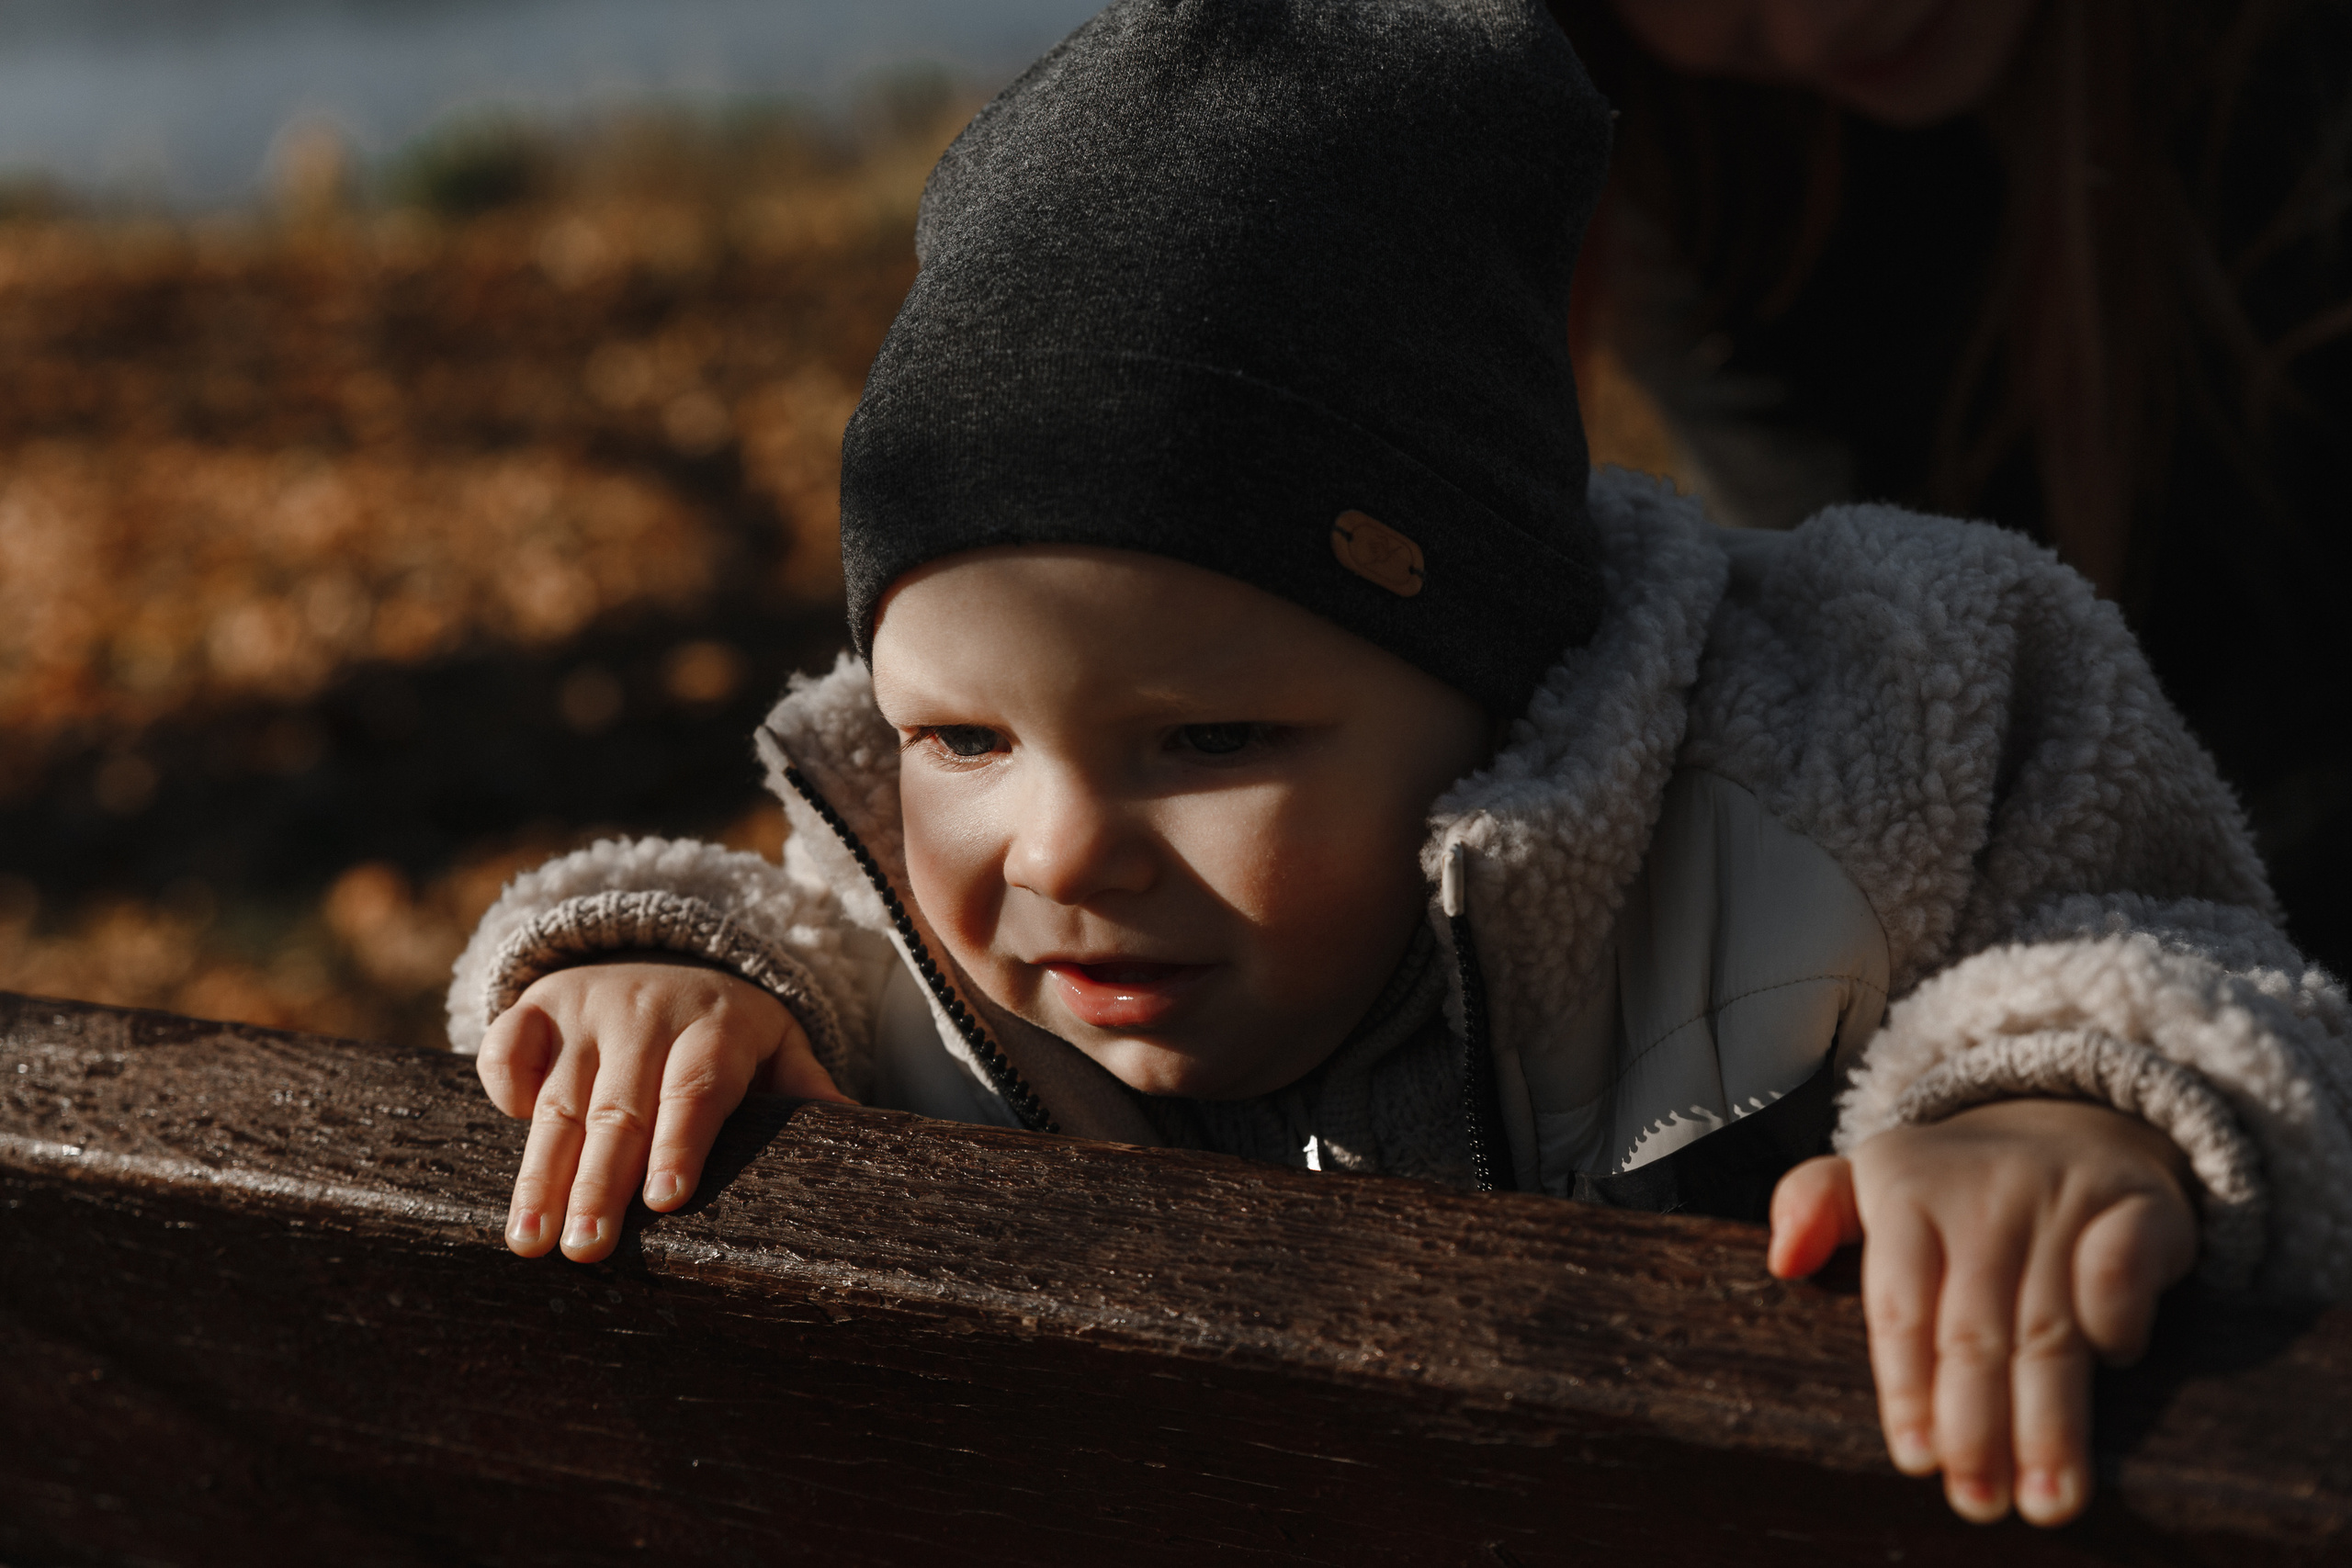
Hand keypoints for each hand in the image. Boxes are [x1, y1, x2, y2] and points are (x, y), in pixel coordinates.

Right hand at [475, 961, 850, 1263]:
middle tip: (585, 1249)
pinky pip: (509, 1043)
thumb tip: (866, 1142)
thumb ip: (809, 1091)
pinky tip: (503, 1131)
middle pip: (623, 1106)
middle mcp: (650, 1012)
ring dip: (541, 1168)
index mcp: (718, 1027)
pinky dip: (502, 1083)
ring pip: (561, 1095)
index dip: (682, 1141)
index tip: (667, 1200)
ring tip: (529, 1239)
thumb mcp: (777, 1050)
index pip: (699, 1087)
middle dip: (600, 1181)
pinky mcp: (538, 1005)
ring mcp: (589, 1008)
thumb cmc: (728, 1034)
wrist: (663, 959)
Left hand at [1768, 1099, 2196, 1526]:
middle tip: (1977, 1501)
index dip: (1906, 1386)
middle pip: (1973, 1330)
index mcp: (1906, 1192)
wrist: (2071, 1117)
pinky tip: (2113, 1370)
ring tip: (2047, 1500)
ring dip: (2051, 1421)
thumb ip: (1813, 1206)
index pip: (1899, 1303)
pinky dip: (2118, 1323)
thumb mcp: (1874, 1178)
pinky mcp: (2139, 1206)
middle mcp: (1984, 1195)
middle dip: (1975, 1425)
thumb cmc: (1956, 1186)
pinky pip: (2123, 1273)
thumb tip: (1783, 1260)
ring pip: (2050, 1325)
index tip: (1914, 1459)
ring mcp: (2062, 1198)